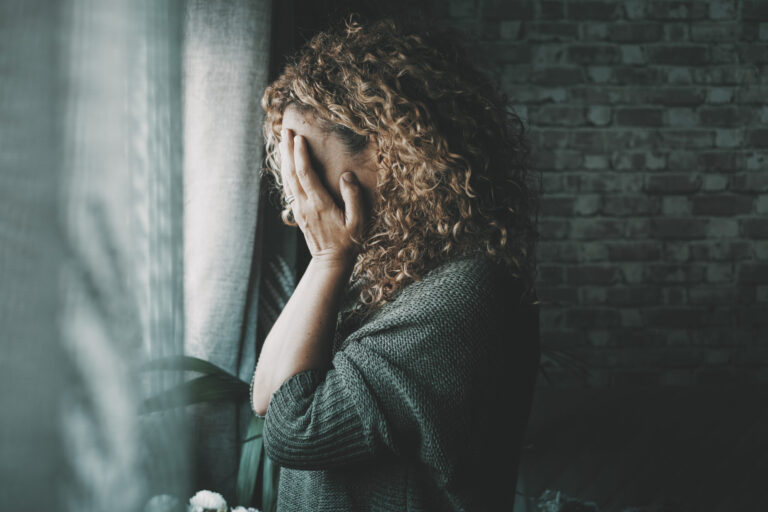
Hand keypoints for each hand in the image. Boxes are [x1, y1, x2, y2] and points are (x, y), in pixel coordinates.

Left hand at [280, 127, 366, 267]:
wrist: (331, 261)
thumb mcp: (358, 221)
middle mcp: (305, 205)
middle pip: (291, 173)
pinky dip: (285, 172)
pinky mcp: (297, 212)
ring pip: (287, 179)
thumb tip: (346, 176)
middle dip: (287, 150)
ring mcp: (299, 209)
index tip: (299, 137)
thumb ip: (353, 197)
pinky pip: (288, 188)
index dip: (300, 154)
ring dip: (284, 158)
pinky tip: (285, 163)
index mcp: (319, 204)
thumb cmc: (349, 241)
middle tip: (285, 130)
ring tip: (282, 140)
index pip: (305, 174)